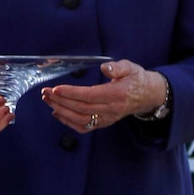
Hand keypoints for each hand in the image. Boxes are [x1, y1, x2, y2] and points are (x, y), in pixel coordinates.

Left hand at [40, 59, 167, 132]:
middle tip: (45, 92)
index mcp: (117, 95)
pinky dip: (68, 122)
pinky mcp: (103, 123)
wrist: (148, 96)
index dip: (72, 93)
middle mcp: (111, 109)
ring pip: (80, 119)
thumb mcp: (131, 68)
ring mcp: (107, 119)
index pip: (91, 96)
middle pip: (82, 108)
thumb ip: (118, 67)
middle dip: (61, 101)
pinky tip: (56, 113)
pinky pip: (84, 127)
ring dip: (61, 111)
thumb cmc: (136, 79)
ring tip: (47, 100)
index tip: (56, 89)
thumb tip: (105, 67)